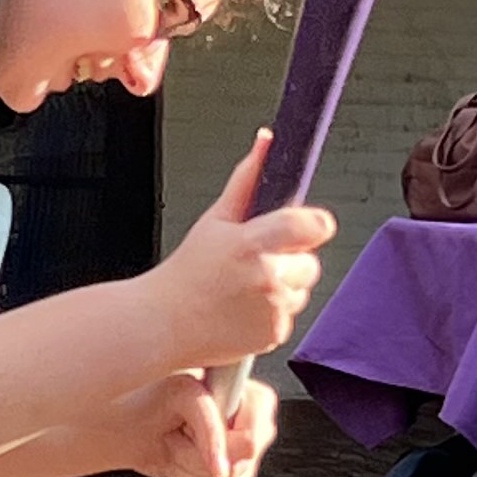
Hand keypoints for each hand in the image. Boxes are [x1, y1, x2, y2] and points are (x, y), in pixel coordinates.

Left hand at [125, 368, 279, 476]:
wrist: (133, 422)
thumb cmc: (153, 400)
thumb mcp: (181, 394)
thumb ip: (209, 423)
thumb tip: (222, 468)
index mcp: (251, 400)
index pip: (251, 442)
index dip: (220, 449)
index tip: (188, 435)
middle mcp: (253, 429)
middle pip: (239, 470)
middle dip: (195, 462)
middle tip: (175, 438)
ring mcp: (243, 458)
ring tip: (174, 454)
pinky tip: (179, 474)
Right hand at [149, 134, 335, 369]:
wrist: (162, 324)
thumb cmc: (186, 272)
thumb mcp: (214, 220)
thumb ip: (247, 180)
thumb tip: (267, 141)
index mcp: (250, 242)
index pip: (312, 226)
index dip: (313, 226)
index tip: (306, 228)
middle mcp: (265, 276)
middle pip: (310, 263)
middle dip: (290, 261)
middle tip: (255, 266)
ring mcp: (271, 309)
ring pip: (301, 291)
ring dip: (283, 289)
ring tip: (244, 291)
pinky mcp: (274, 335)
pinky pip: (289, 317)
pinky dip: (272, 316)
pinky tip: (242, 312)